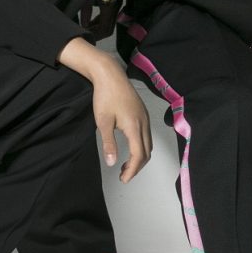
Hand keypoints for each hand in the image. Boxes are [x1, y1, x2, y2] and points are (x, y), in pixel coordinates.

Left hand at [60, 41, 151, 180]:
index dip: (132, 170)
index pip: (138, 155)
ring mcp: (145, 118)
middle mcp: (144, 123)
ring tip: (125, 164)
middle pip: (146, 152)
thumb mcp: (103, 122)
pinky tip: (130, 147)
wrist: (110, 74)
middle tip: (124, 175)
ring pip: (148, 144)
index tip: (124, 179)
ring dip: (139, 157)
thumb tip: (111, 163)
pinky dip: (141, 146)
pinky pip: (147, 135)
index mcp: (134, 127)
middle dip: (136, 167)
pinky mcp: (143, 113)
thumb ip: (108, 143)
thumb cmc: (105, 95)